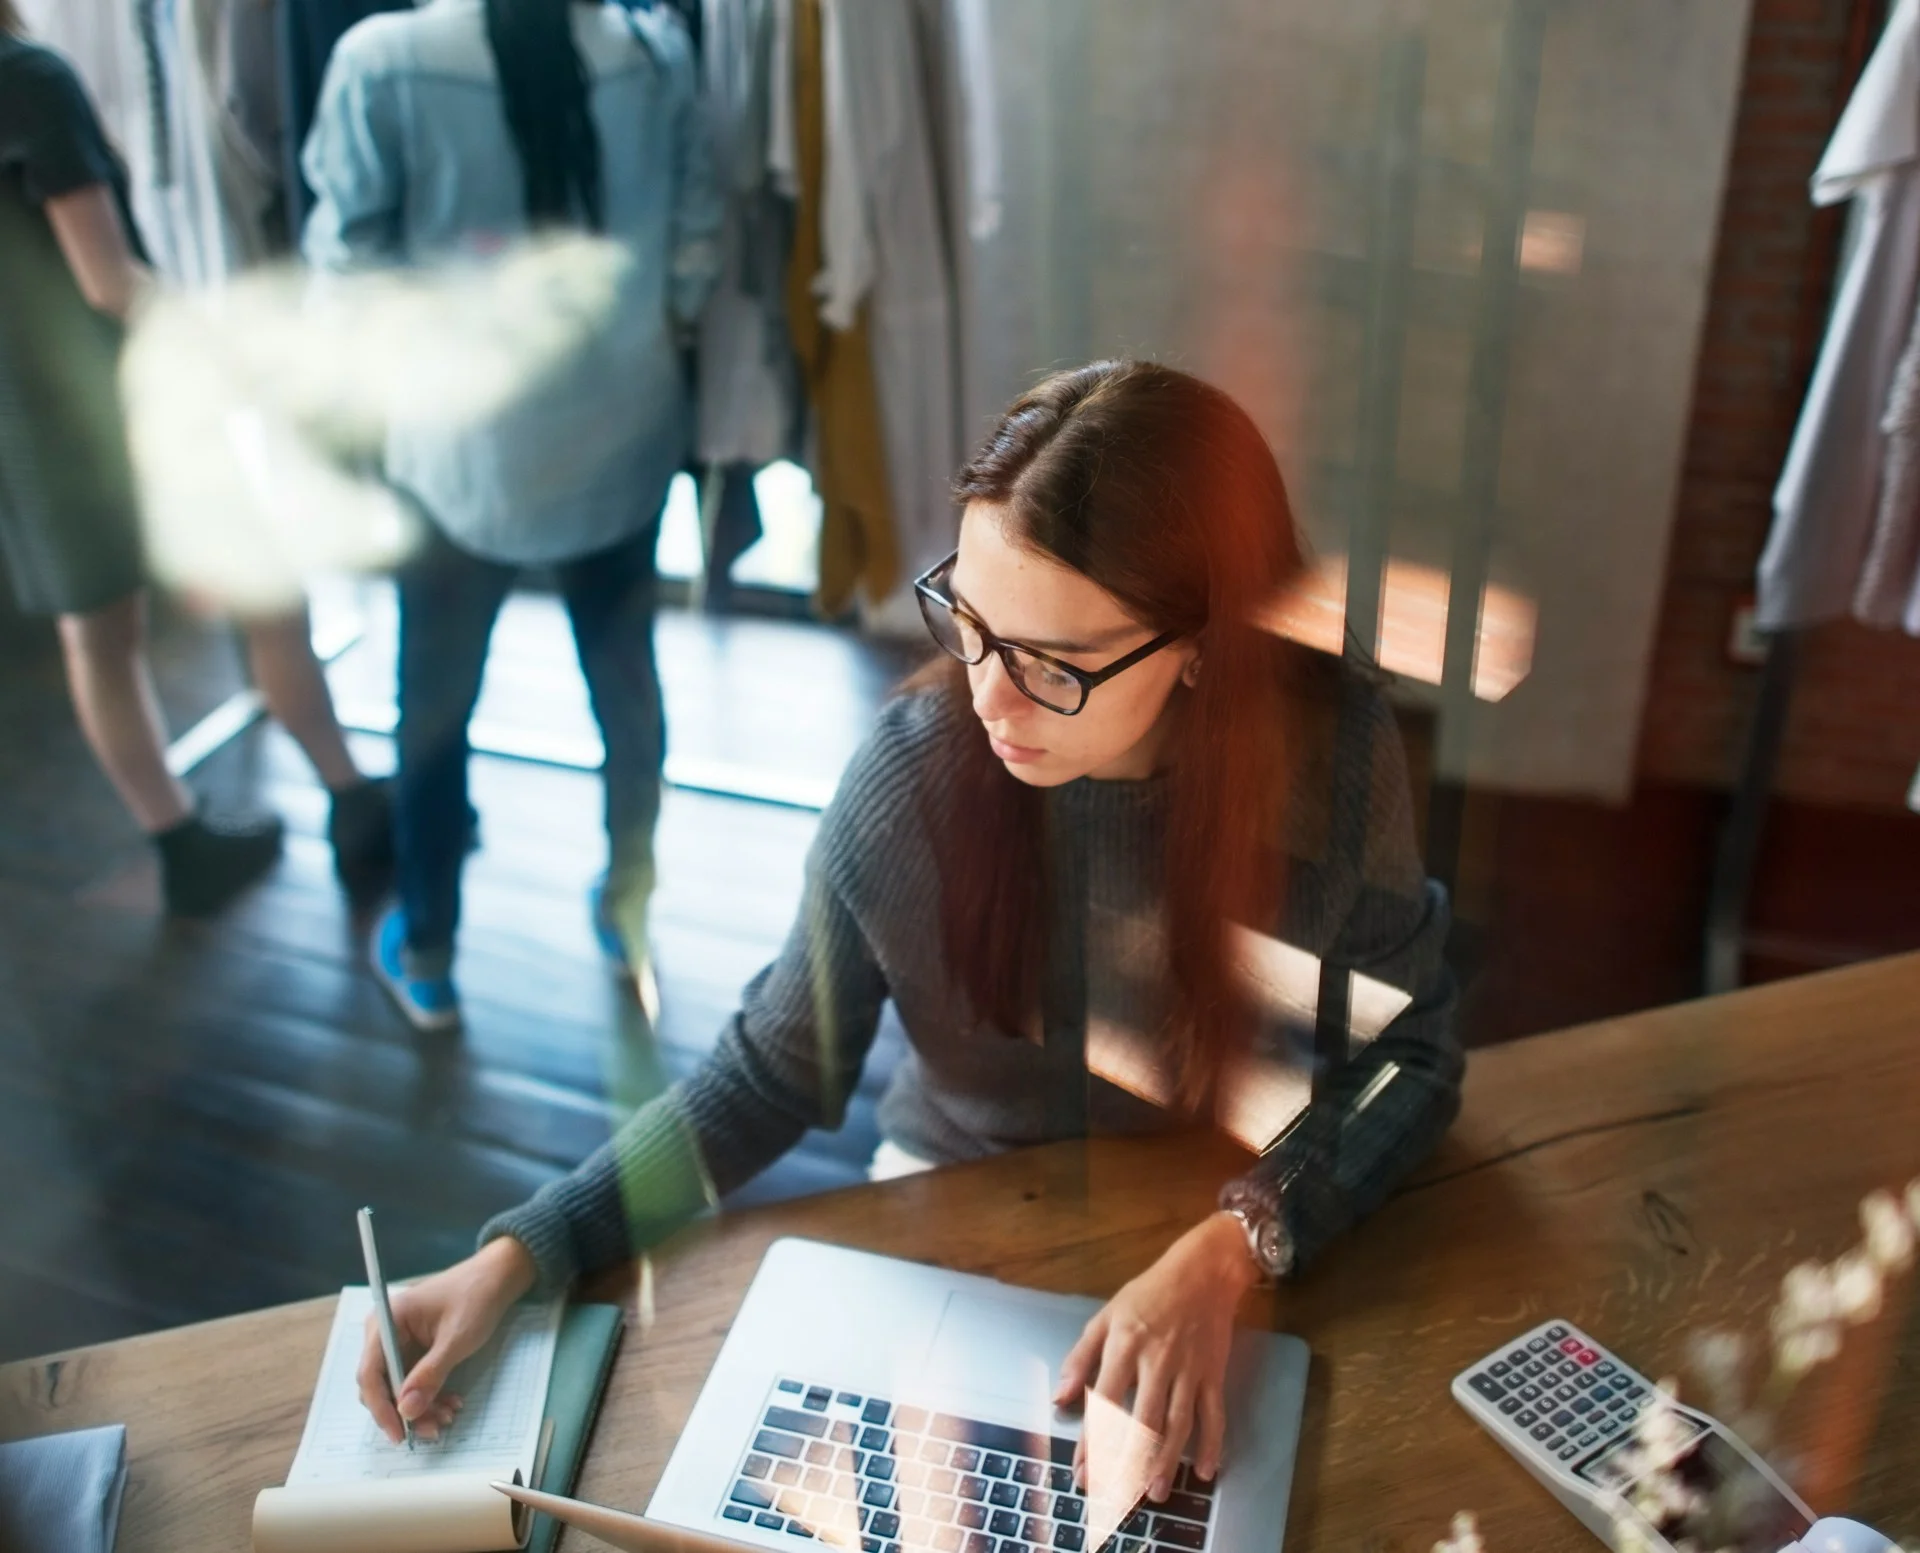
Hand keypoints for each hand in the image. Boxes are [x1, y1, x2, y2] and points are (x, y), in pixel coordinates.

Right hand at [356, 1236, 537, 1443]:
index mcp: (386, 1321)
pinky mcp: (412, 1351)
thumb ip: (430, 1375)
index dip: (381, 1408)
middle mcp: (384, 1333)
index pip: (369, 1373)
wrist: (496, 1279)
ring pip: (398, 1389)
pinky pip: (412, 1382)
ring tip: (449, 1415)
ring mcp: (398, 1343)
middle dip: (406, 1410)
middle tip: (434, 1429)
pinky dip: (429, 1396)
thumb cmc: (476, 1299)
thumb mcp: (456, 1339)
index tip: (400, 1434)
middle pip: (381, 1385)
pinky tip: (450, 1402)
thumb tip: (406, 1412)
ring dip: (421, 1407)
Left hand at [1054, 1213, 1260, 1500]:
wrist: (1203, 1271)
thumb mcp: (1107, 1315)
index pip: (1105, 1402)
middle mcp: (1158, 1361)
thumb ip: (1081, 1357)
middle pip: (1143, 1420)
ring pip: (1178, 1423)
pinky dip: (1212, 1443)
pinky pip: (1214, 1414)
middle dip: (1129, 1461)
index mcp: (1125, 1345)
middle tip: (1118, 1496)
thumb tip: (1060, 1396)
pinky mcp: (1214, 1373)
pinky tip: (1205, 1470)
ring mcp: (1189, 1369)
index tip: (1082, 1471)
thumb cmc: (1150, 1293)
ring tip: (1156, 1491)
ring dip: (1167, 1460)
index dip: (1092, 1440)